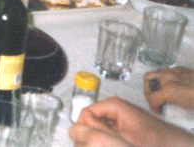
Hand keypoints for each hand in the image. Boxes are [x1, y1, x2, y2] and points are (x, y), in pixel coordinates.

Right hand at [69, 96, 193, 146]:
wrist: (176, 145)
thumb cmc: (155, 141)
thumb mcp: (123, 138)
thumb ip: (98, 131)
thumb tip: (73, 131)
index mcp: (113, 105)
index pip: (85, 113)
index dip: (85, 129)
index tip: (89, 143)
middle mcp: (114, 107)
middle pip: (90, 119)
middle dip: (92, 134)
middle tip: (100, 144)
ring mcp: (119, 117)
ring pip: (98, 127)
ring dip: (99, 138)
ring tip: (110, 143)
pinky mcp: (124, 126)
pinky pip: (107, 131)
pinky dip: (108, 139)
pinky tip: (113, 144)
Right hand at [144, 67, 193, 112]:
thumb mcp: (186, 107)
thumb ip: (171, 103)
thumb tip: (165, 105)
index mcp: (168, 89)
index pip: (151, 97)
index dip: (152, 106)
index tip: (159, 112)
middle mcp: (168, 77)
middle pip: (148, 79)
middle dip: (149, 90)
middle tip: (157, 100)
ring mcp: (174, 70)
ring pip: (156, 72)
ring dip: (156, 82)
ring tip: (163, 92)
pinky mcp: (181, 68)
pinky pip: (167, 71)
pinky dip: (165, 78)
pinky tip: (174, 86)